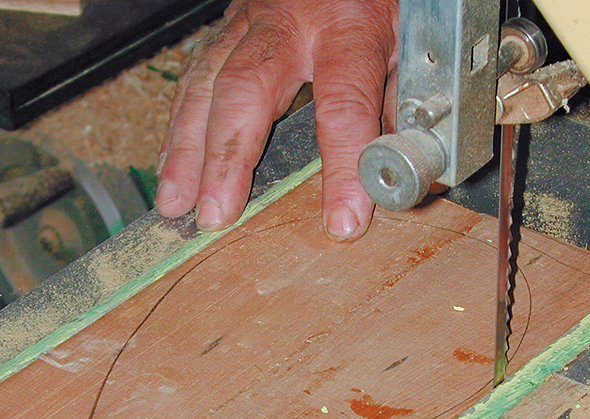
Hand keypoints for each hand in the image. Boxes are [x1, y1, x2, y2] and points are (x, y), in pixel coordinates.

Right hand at [156, 0, 397, 240]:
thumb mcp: (409, 42)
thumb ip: (401, 104)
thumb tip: (392, 171)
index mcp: (349, 25)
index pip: (343, 104)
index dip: (342, 168)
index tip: (341, 221)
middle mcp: (290, 20)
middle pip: (246, 90)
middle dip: (228, 161)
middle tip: (216, 216)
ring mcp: (250, 21)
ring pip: (206, 82)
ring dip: (187, 150)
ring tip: (176, 204)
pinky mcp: (230, 28)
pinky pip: (196, 76)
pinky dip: (180, 127)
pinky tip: (173, 167)